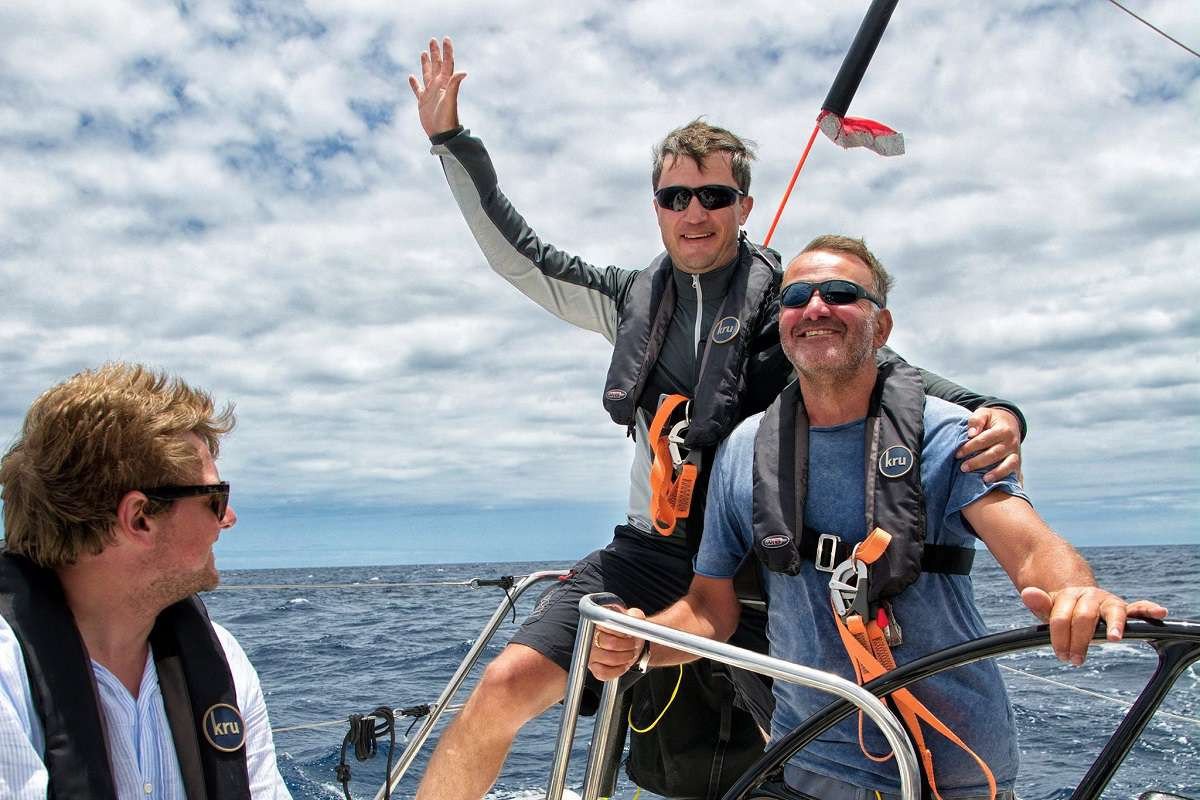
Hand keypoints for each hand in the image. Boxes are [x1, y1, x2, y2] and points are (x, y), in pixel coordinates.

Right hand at [409, 37, 466, 137]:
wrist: (442, 134)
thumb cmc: (448, 118)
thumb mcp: (450, 100)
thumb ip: (454, 85)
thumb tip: (463, 71)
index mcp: (445, 84)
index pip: (447, 63)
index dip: (447, 51)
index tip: (446, 38)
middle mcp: (438, 86)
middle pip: (436, 65)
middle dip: (435, 53)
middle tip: (433, 40)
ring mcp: (430, 93)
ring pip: (427, 74)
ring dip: (425, 64)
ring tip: (424, 52)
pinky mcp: (423, 102)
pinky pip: (418, 90)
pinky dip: (414, 83)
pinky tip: (411, 77)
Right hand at [587, 607, 646, 680]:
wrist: (630, 644)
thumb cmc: (628, 631)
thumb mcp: (634, 618)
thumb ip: (635, 615)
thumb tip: (634, 616)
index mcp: (597, 622)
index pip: (606, 626)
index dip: (622, 632)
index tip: (629, 633)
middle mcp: (590, 637)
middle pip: (608, 642)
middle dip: (626, 645)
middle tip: (633, 644)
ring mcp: (590, 653)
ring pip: (608, 658)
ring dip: (624, 657)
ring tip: (630, 654)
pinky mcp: (593, 668)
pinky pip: (603, 673)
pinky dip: (617, 670)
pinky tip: (623, 665)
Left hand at [957, 407, 1021, 482]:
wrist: (1009, 422)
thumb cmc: (990, 419)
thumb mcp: (983, 413)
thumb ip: (976, 420)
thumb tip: (971, 434)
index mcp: (1003, 429)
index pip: (984, 440)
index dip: (970, 447)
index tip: (957, 454)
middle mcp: (1011, 442)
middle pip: (994, 453)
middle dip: (977, 462)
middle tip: (963, 468)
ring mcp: (1016, 452)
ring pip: (1007, 464)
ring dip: (996, 473)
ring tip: (983, 479)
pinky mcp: (1017, 461)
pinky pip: (1013, 471)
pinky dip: (1005, 477)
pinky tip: (996, 484)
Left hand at [1021, 586, 1167, 665]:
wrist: (1077, 594)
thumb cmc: (1062, 609)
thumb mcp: (1048, 609)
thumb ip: (1040, 603)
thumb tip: (1026, 593)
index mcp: (1068, 596)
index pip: (1061, 618)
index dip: (1059, 638)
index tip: (1061, 656)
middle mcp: (1089, 596)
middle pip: (1083, 617)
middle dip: (1077, 640)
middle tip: (1073, 660)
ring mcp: (1108, 602)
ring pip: (1111, 611)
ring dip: (1113, 625)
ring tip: (1114, 639)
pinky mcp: (1123, 608)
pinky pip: (1138, 608)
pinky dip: (1149, 609)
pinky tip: (1160, 612)